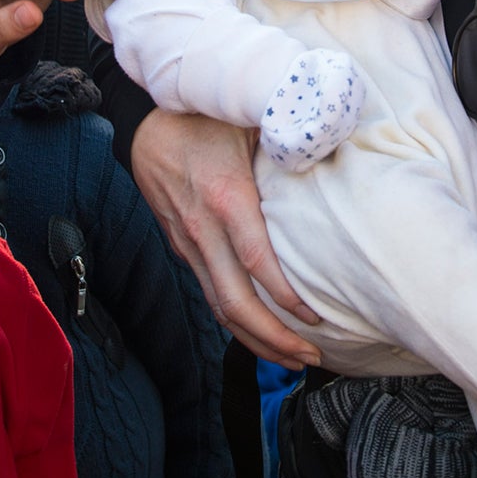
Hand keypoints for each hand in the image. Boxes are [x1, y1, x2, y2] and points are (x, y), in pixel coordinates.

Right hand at [130, 108, 321, 366]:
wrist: (143, 126)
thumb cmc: (204, 118)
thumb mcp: (248, 119)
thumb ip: (287, 137)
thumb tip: (333, 143)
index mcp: (225, 197)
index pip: (256, 263)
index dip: (285, 298)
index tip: (316, 318)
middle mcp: (203, 229)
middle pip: (235, 303)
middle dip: (274, 339)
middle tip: (311, 358)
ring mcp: (189, 244)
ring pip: (219, 308)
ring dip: (255, 340)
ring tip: (292, 359)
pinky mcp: (183, 248)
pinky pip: (211, 293)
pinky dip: (236, 321)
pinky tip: (261, 333)